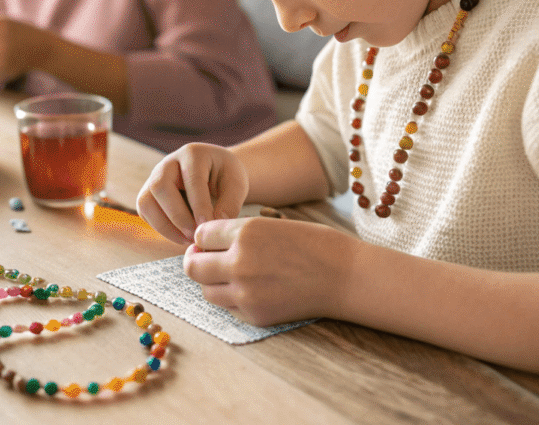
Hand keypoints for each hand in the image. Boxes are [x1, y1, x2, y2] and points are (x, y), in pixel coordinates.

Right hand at [137, 143, 249, 243]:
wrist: (214, 172)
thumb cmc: (226, 176)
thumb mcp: (237, 184)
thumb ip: (230, 203)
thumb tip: (216, 223)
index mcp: (192, 153)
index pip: (192, 179)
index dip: (199, 205)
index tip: (208, 226)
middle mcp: (168, 163)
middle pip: (160, 186)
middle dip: (177, 215)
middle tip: (195, 234)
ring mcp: (154, 177)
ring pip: (146, 201)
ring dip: (165, 225)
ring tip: (188, 239)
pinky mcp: (149, 194)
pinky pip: (145, 212)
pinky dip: (161, 228)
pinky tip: (181, 237)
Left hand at [184, 217, 356, 325]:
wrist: (345, 275)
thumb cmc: (313, 244)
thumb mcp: (271, 224)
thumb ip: (237, 233)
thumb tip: (203, 244)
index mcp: (245, 232)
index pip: (200, 235)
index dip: (206, 237)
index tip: (214, 240)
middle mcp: (240, 262)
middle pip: (193, 266)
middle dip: (197, 261)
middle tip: (208, 259)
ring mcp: (245, 292)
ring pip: (205, 290)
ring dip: (212, 281)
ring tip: (230, 275)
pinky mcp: (255, 314)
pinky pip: (227, 306)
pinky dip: (231, 298)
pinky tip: (249, 288)